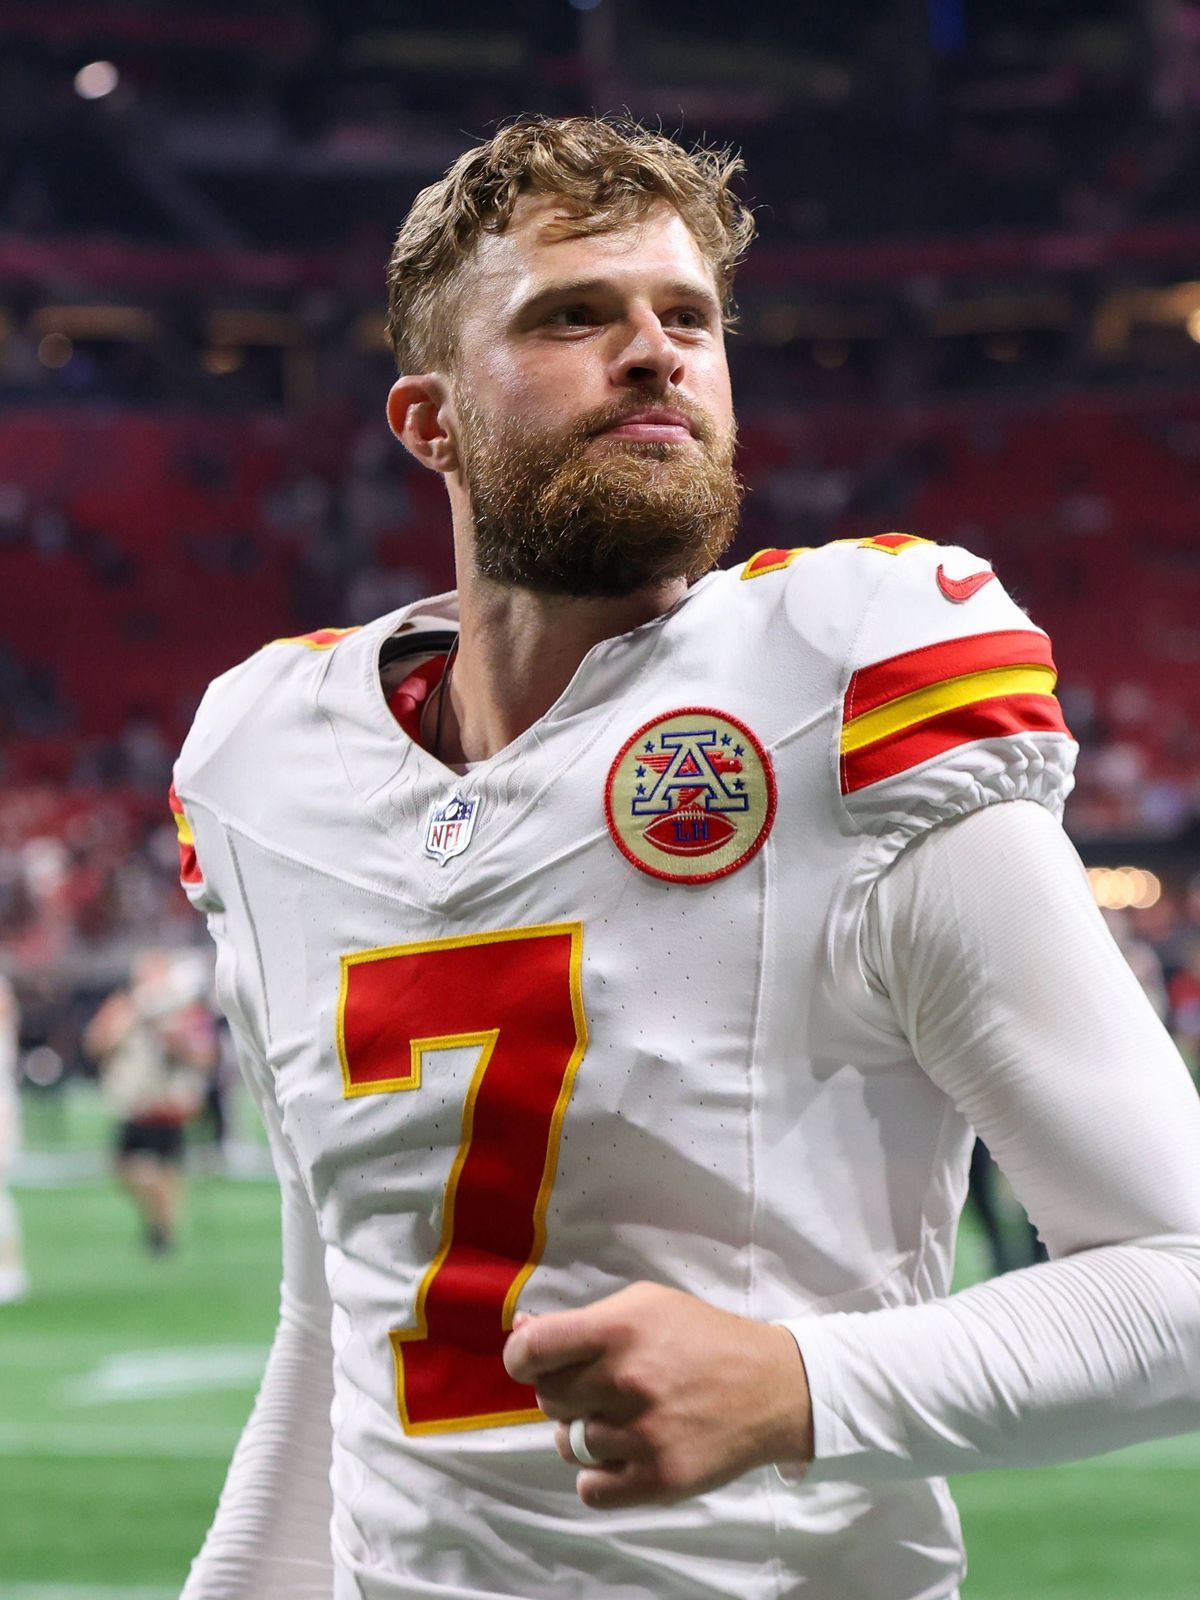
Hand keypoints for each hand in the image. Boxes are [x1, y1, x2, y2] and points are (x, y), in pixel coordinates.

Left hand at [502, 1281, 813, 1509]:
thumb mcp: (644, 1306)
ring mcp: (642, 1433)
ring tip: (620, 1418)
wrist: (771, 1386)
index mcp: (618, 1329)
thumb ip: (582, 1321)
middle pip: (548, 1398)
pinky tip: (625, 1452)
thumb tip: (521, 1328)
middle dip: (565, 1393)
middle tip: (599, 1386)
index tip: (532, 1362)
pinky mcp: (658, 1477)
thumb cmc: (701, 1338)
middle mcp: (625, 1380)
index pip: (531, 1350)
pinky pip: (590, 1488)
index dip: (520, 1357)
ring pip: (568, 1444)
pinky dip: (599, 1474)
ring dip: (584, 1433)